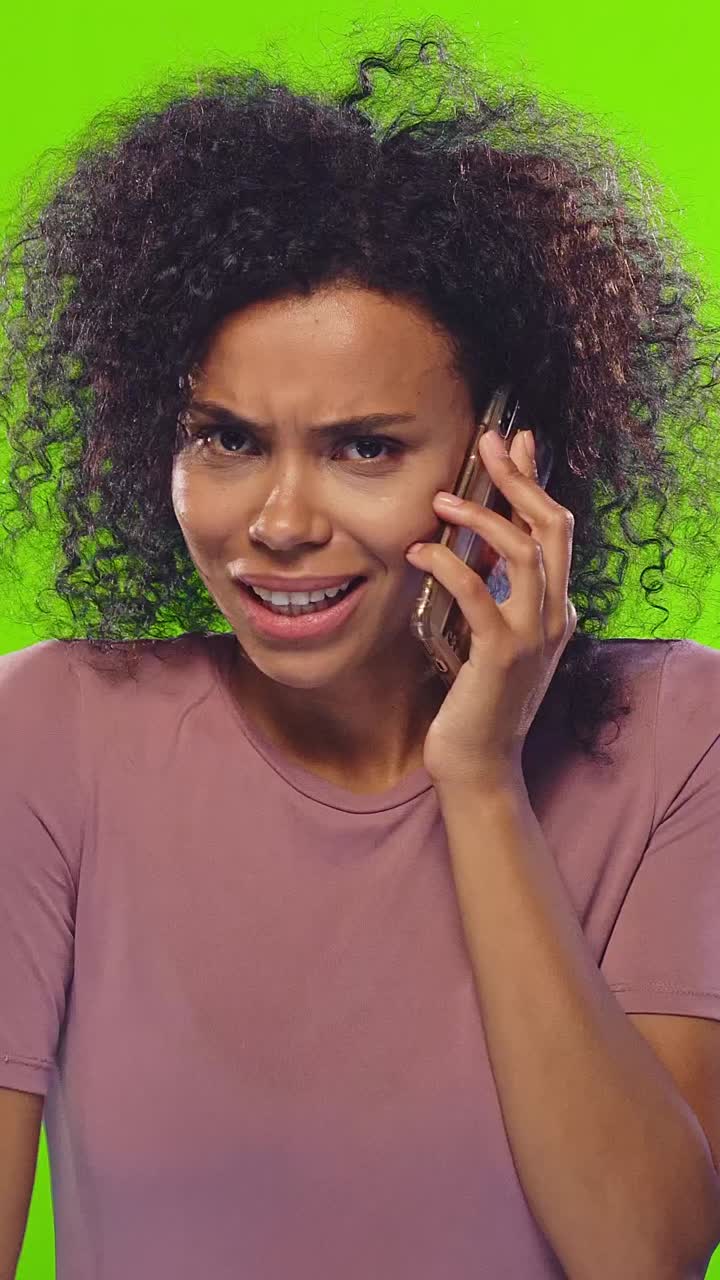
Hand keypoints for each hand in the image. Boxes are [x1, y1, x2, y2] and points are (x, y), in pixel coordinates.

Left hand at [406, 428, 577, 788]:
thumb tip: (477, 552)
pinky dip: (450, 564)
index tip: (514, 442)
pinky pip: (479, 594)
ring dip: (483, 517)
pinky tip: (421, 552)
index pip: (556, 530)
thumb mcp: (494, 640)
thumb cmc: (477, 702)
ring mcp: (534, 636)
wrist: (478, 764)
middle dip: (520, 479)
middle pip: (554, 528)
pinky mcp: (501, 655)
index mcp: (556, 609)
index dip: (535, 481)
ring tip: (442, 499)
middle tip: (489, 443)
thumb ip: (496, 597)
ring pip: (526, 552)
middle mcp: (556, 617)